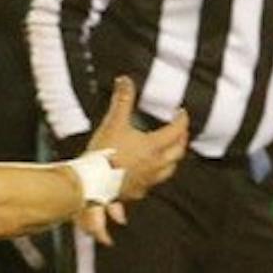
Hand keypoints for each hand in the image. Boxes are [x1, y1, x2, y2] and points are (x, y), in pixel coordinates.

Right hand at [79, 75, 189, 243]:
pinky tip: (147, 174)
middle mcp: (154, 165)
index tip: (182, 114)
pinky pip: (152, 184)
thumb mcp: (113, 122)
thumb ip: (121, 100)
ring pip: (169, 170)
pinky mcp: (136, 192)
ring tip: (169, 153)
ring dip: (172, 160)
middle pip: (178, 152)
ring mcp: (147, 180)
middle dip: (182, 140)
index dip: (182, 120)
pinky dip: (153, 176)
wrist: (91, 182)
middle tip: (181, 132)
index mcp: (153, 147)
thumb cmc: (103, 155)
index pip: (176, 131)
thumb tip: (125, 81)